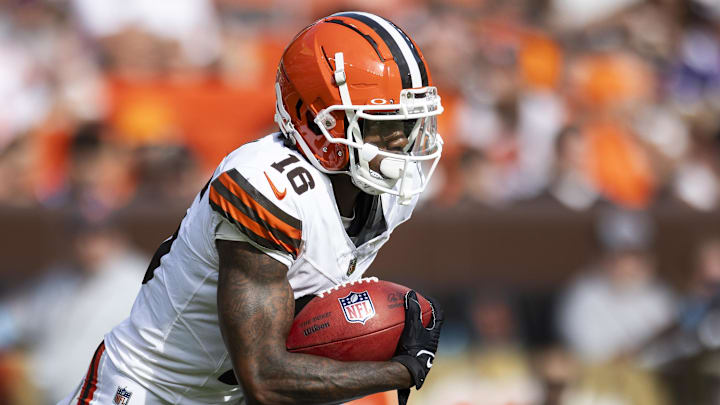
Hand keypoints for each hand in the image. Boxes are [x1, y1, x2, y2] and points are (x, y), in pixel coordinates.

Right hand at [391, 290, 442, 404]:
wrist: (407, 374)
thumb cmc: (412, 350)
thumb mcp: (413, 327)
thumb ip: (413, 310)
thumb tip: (411, 293)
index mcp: (434, 336)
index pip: (439, 316)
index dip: (435, 305)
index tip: (426, 298)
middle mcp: (430, 345)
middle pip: (429, 327)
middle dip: (421, 318)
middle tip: (411, 309)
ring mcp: (420, 354)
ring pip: (417, 339)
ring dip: (409, 331)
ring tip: (397, 323)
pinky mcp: (410, 362)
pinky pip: (404, 349)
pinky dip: (396, 343)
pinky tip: (384, 341)